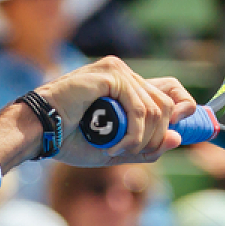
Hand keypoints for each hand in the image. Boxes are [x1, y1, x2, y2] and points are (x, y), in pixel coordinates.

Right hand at [39, 56, 196, 166]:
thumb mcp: (117, 149)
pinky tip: (116, 146)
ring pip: (156, 108)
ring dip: (143, 139)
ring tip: (118, 151)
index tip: (178, 135)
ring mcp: (119, 71)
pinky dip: (133, 134)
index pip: (172, 90)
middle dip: (158, 137)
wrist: (40, 131)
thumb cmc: (70, 138)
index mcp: (128, 87)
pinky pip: (139, 108)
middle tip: (136, 154)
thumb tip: (177, 139)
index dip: (184, 108)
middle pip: (167, 103)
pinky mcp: (110, 75)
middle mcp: (126, 74)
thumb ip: (146, 146)